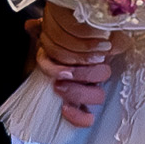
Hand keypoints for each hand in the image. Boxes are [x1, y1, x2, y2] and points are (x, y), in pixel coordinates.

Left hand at [32, 8, 114, 127]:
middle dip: (82, 74)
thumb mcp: (45, 38)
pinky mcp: (81, 108)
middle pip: (103, 74)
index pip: (113, 49)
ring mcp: (90, 90)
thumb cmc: (48, 52)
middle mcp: (95, 71)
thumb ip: (43, 30)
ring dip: (78, 92)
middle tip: (62, 74)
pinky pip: (89, 117)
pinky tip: (65, 109)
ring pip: (98, 95)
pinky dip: (79, 116)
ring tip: (59, 88)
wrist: (41, 66)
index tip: (87, 50)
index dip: (103, 49)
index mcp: (93, 52)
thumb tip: (31, 26)